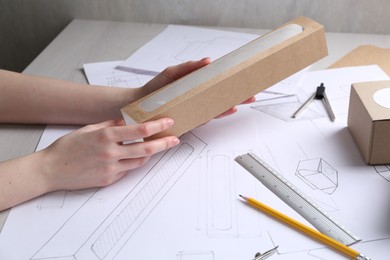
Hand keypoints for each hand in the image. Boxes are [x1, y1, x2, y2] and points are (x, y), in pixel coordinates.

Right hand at [40, 118, 178, 190]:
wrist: (51, 170)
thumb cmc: (67, 147)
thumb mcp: (88, 129)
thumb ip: (110, 125)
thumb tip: (127, 122)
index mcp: (106, 136)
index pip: (140, 131)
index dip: (157, 126)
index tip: (168, 121)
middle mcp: (111, 153)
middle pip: (146, 149)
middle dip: (164, 143)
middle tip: (175, 139)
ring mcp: (111, 168)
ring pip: (139, 162)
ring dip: (150, 154)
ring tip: (158, 147)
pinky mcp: (108, 180)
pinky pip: (127, 171)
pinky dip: (132, 163)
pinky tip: (133, 158)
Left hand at [142, 58, 255, 118]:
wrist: (140, 106)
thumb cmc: (155, 88)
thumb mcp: (172, 72)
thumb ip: (189, 67)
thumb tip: (207, 61)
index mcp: (195, 87)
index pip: (216, 84)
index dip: (230, 82)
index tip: (244, 78)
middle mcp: (197, 99)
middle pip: (221, 97)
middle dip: (238, 96)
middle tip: (252, 93)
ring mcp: (194, 109)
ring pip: (217, 108)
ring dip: (232, 104)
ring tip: (244, 100)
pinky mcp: (190, 118)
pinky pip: (206, 117)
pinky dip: (218, 113)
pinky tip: (228, 109)